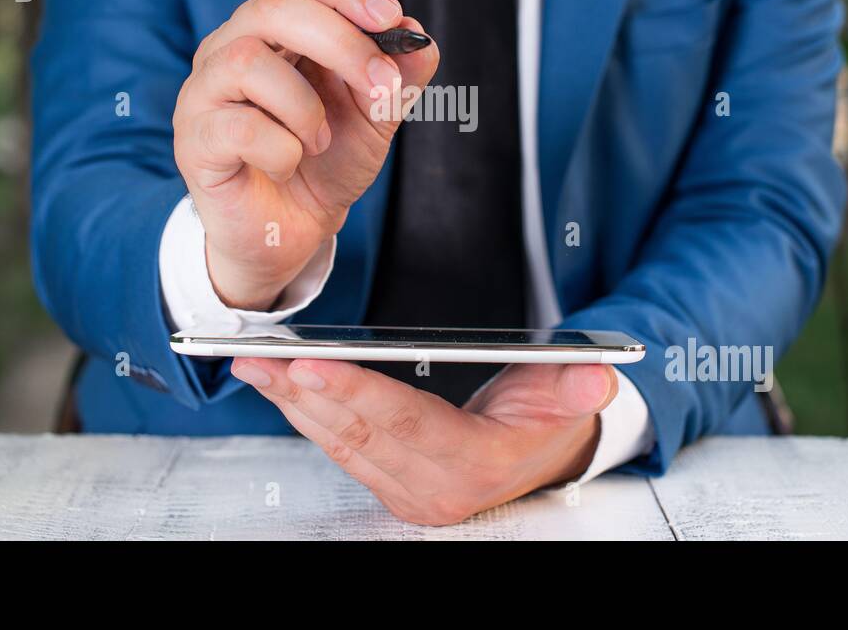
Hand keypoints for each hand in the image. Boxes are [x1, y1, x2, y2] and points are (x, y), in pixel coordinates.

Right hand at [173, 0, 438, 308]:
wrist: (295, 228)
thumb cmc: (327, 159)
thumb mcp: (377, 114)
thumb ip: (400, 74)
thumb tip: (418, 36)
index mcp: (277, 26)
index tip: (389, 17)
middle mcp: (232, 45)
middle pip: (274, 5)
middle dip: (342, 43)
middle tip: (381, 88)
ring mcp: (205, 90)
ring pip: (248, 61)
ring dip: (306, 106)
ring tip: (322, 140)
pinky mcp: (194, 139)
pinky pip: (237, 126)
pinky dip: (281, 148)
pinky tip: (288, 164)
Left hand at [230, 357, 618, 525]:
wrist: (544, 454)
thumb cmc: (549, 417)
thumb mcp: (573, 395)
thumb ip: (579, 385)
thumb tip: (594, 377)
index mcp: (477, 463)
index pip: (406, 424)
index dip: (356, 393)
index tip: (310, 364)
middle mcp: (435, 486)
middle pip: (358, 434)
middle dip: (303, 393)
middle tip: (260, 357)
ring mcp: (408, 490)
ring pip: (338, 443)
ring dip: (292, 402)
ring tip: (254, 364)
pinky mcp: (390, 482)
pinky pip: (340, 448)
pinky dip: (306, 413)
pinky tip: (280, 385)